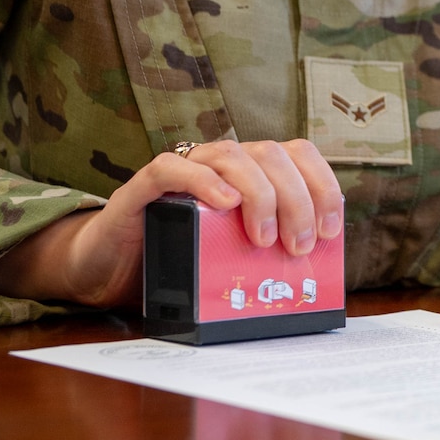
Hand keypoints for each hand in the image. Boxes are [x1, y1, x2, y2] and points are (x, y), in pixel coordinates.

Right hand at [0, 139, 343, 309]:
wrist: (110, 271)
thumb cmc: (179, 265)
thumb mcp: (234, 261)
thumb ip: (266, 258)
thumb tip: (316, 284)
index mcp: (249, 174)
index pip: (298, 155)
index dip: (321, 185)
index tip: (329, 230)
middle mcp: (220, 164)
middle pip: (272, 154)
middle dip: (296, 198)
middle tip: (297, 246)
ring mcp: (184, 170)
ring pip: (232, 154)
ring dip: (259, 193)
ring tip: (263, 238)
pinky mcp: (145, 187)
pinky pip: (174, 168)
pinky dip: (202, 180)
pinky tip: (223, 203)